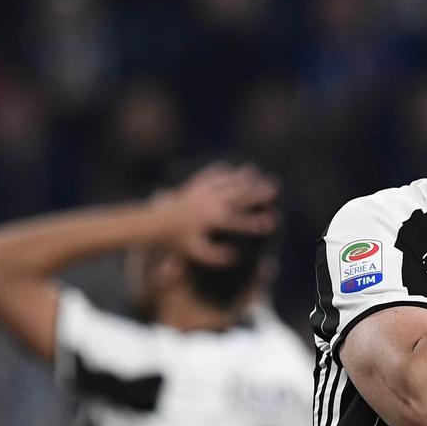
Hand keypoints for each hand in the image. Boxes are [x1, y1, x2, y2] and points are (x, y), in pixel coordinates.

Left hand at [152, 163, 278, 264]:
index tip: (272, 222)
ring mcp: (201, 192)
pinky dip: (220, 171)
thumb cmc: (175, 242)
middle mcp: (209, 204)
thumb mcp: (195, 253)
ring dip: (243, 177)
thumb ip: (215, 257)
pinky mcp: (193, 186)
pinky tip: (230, 168)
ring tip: (257, 173)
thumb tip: (235, 257)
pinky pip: (210, 175)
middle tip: (273, 189)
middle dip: (257, 192)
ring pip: (227, 182)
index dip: (257, 222)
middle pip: (238, 196)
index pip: (240, 221)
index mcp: (212, 221)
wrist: (153, 224)